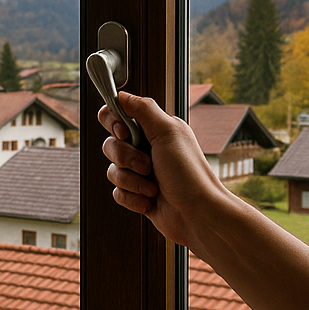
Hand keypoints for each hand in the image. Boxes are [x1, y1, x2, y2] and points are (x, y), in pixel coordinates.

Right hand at [98, 92, 225, 249]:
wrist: (198, 215)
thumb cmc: (189, 174)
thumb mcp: (167, 132)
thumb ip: (142, 109)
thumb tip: (120, 94)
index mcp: (154, 129)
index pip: (118, 115)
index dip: (114, 122)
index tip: (124, 132)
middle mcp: (146, 149)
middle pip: (110, 144)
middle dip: (125, 158)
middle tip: (147, 166)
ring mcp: (141, 173)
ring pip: (112, 171)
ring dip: (131, 182)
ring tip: (152, 188)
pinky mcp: (137, 194)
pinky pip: (117, 193)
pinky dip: (132, 198)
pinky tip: (150, 202)